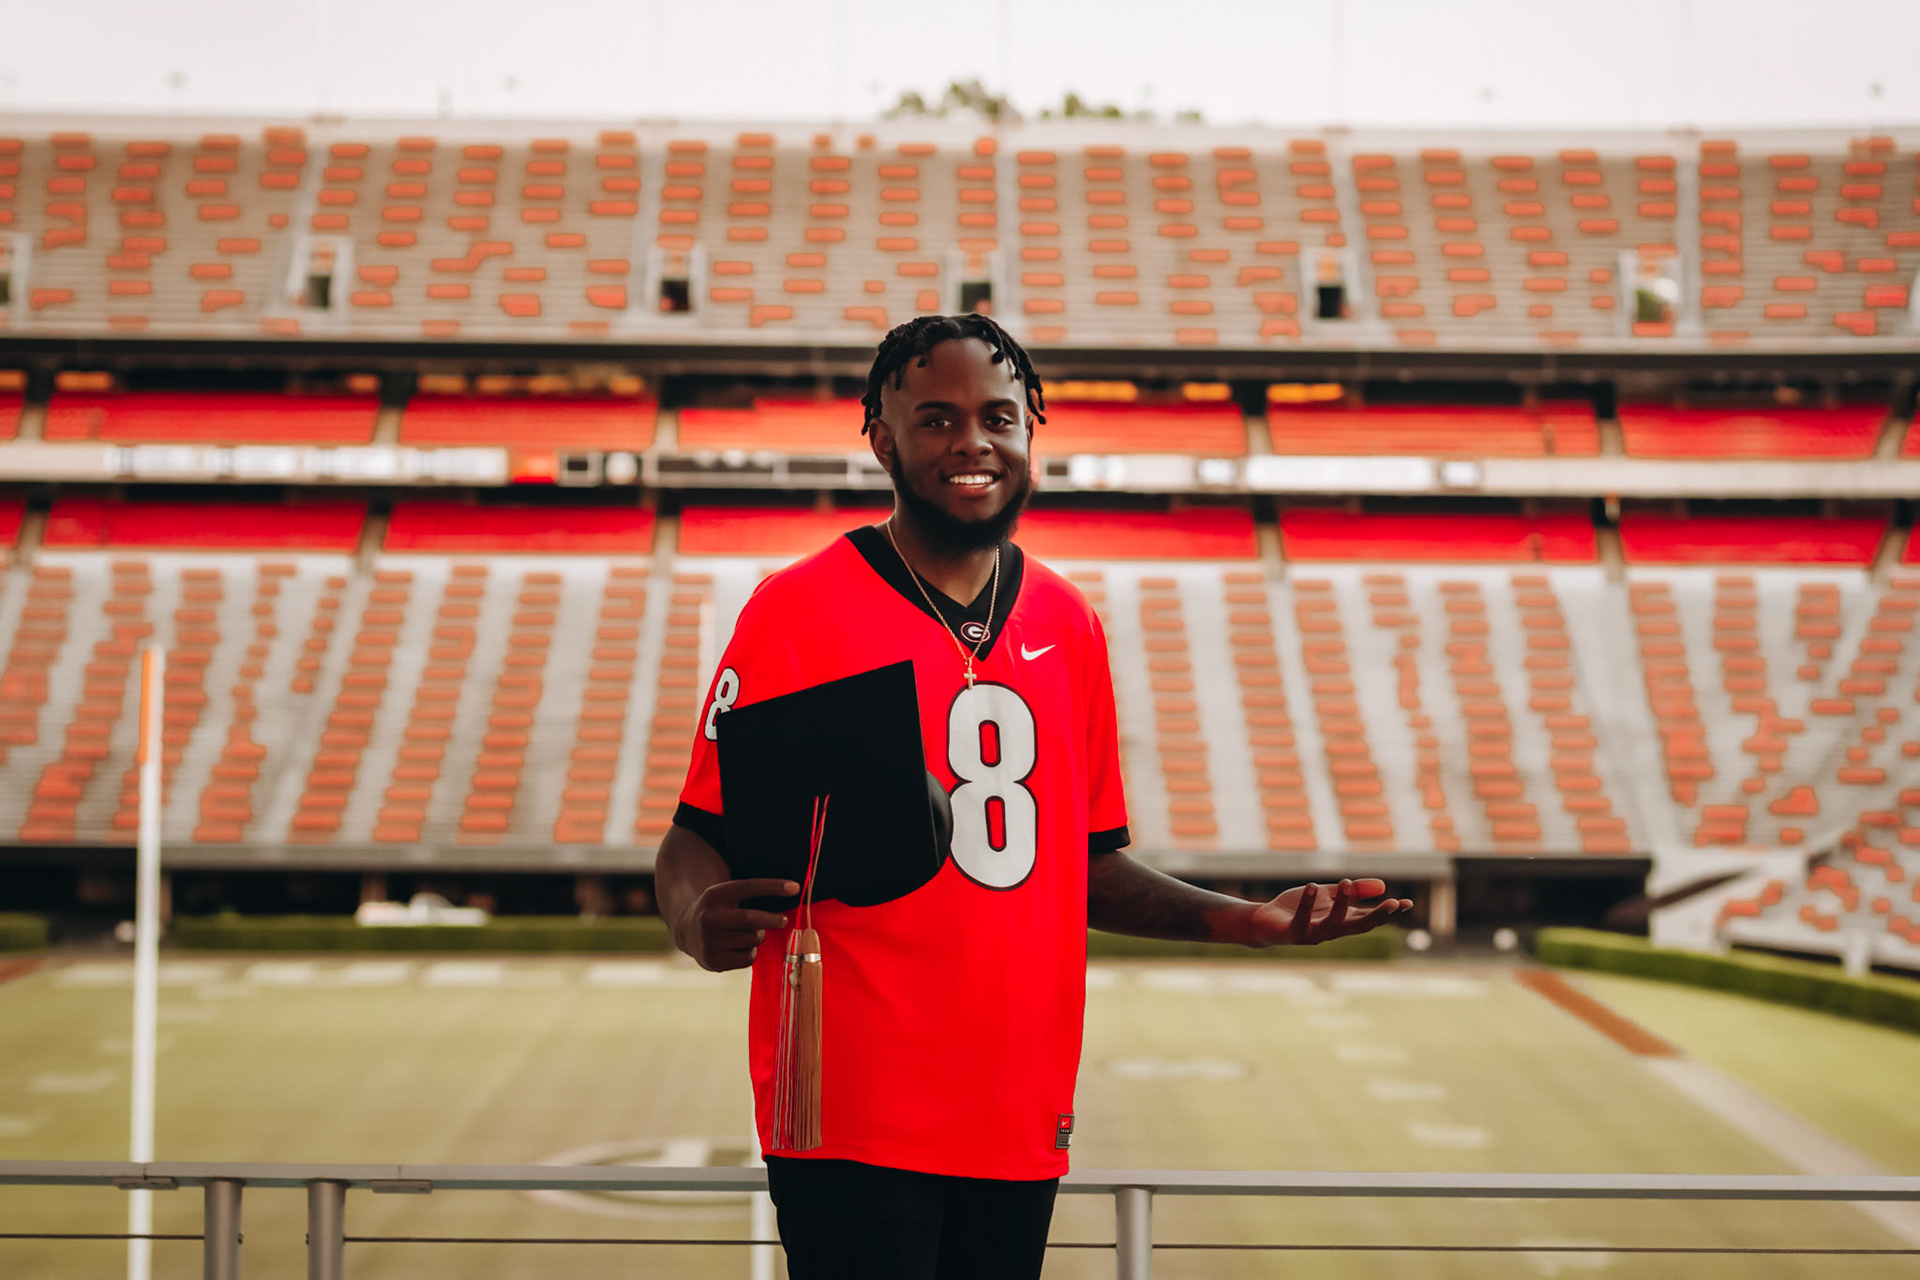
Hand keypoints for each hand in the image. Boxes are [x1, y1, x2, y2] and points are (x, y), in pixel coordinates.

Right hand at [673, 878, 796, 971]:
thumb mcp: (727, 895)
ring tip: (748, 933)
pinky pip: (747, 959)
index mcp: (715, 895)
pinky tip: (739, 947)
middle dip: (772, 919)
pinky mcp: (713, 960)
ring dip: (758, 937)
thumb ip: (751, 896)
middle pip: (751, 919)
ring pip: (752, 940)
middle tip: (784, 919)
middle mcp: (709, 918)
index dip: (774, 887)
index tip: (795, 888)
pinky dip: (750, 953)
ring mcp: (710, 941)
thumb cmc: (720, 910)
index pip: (749, 887)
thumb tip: (791, 893)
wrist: (687, 930)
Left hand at [1244, 878, 1413, 947]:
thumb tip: (1383, 885)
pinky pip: (1302, 920)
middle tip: (1392, 903)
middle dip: (1376, 916)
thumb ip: (1352, 891)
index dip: (1388, 912)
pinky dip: (1308, 903)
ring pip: (1333, 925)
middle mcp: (1331, 931)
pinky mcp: (1292, 933)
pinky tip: (1313, 886)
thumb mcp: (1327, 895)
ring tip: (1346, 883)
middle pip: (1359, 926)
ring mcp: (1312, 934)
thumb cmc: (1297, 908)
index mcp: (1341, 921)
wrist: (1263, 922)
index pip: (1370, 918)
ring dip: (1342, 905)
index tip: (1406, 903)